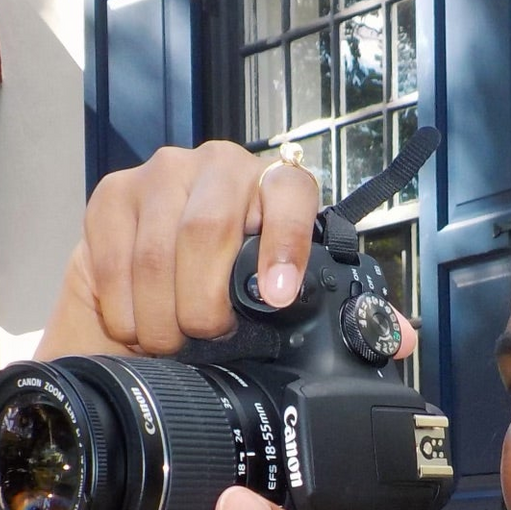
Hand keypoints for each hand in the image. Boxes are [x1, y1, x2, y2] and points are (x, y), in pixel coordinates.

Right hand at [40, 142, 418, 361]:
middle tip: (207, 338)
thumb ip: (342, 318)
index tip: (278, 295)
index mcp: (276, 188)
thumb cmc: (228, 292)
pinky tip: (138, 323)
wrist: (150, 283)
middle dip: (205, 303)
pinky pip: (116, 258)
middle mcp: (221, 169)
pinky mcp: (113, 193)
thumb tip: (397, 339)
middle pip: (209, 228)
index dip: (285, 241)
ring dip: (163, 315)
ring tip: (172, 341)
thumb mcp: (287, 307)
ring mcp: (163, 174)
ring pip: (157, 251)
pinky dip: (126, 307)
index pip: (291, 192)